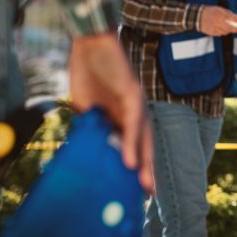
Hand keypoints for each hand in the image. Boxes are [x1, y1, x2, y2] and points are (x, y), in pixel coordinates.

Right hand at [68, 33, 153, 193]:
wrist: (91, 41)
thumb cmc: (90, 70)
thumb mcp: (88, 105)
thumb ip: (93, 124)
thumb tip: (90, 147)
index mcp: (124, 113)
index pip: (133, 144)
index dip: (137, 165)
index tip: (138, 188)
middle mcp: (135, 110)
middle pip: (144, 144)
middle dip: (146, 170)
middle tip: (148, 196)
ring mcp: (135, 102)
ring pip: (142, 137)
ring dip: (143, 162)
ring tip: (144, 186)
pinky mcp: (132, 93)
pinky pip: (133, 122)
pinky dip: (131, 143)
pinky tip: (129, 160)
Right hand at [198, 5, 236, 36]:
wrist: (197, 16)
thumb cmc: (208, 11)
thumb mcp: (219, 9)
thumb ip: (228, 13)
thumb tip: (235, 16)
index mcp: (219, 15)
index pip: (230, 18)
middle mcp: (216, 22)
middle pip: (229, 27)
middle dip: (235, 29)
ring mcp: (213, 28)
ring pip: (225, 32)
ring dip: (228, 31)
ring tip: (229, 28)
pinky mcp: (211, 32)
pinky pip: (220, 34)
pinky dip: (222, 32)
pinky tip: (222, 29)